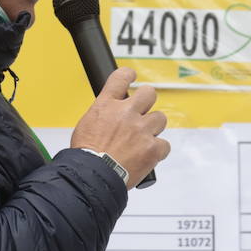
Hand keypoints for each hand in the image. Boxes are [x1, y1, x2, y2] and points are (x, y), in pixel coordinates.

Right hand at [70, 67, 169, 187]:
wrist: (93, 175)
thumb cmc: (86, 155)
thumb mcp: (86, 125)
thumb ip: (103, 116)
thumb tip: (110, 118)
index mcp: (106, 105)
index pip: (121, 78)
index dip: (128, 75)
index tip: (131, 75)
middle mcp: (126, 113)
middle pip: (149, 93)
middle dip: (147, 102)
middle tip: (142, 113)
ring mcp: (141, 129)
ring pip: (160, 118)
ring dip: (153, 128)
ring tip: (142, 140)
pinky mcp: (153, 148)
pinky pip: (164, 144)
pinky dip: (158, 151)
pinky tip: (147, 156)